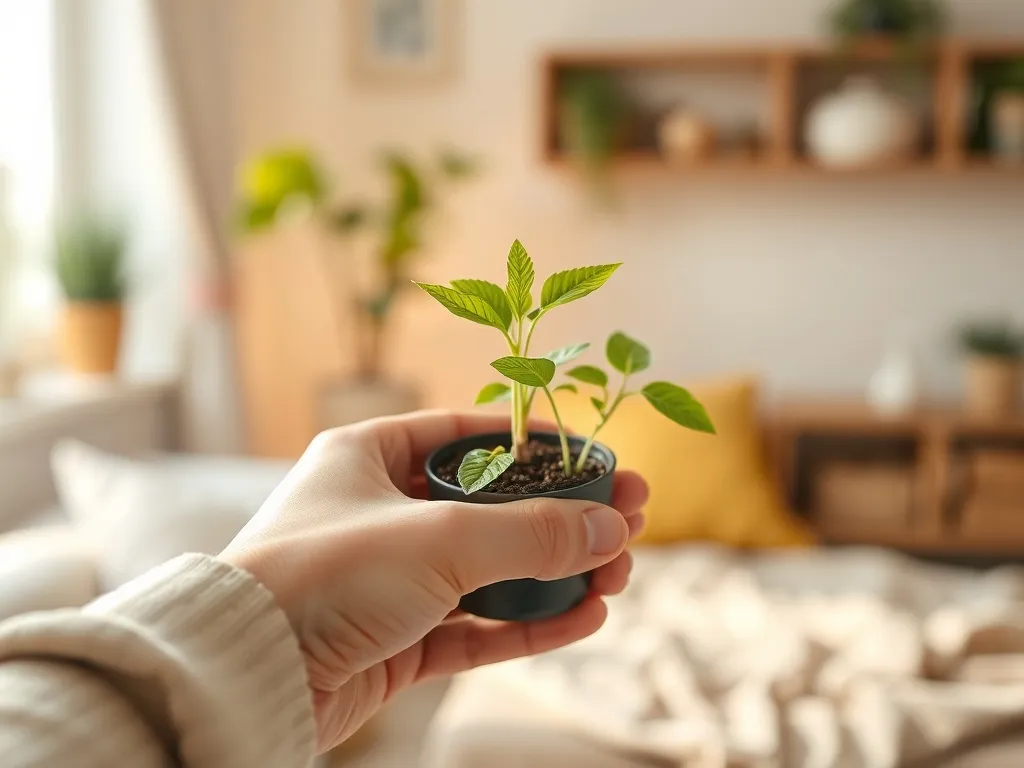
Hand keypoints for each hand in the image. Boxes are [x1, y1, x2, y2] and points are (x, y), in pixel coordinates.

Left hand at [221, 410, 647, 751]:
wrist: (249, 673)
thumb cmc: (326, 574)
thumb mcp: (439, 538)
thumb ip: (530, 531)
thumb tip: (610, 525)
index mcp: (368, 456)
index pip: (466, 433)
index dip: (534, 442)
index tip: (591, 454)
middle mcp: (378, 512)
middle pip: (490, 506)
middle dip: (561, 516)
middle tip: (627, 519)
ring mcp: (388, 580)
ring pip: (489, 571)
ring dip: (555, 573)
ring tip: (619, 574)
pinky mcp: (396, 640)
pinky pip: (475, 626)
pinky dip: (529, 623)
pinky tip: (584, 616)